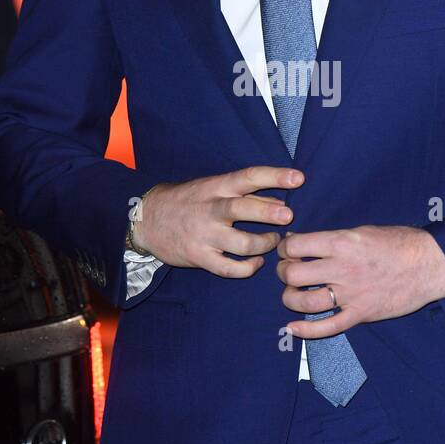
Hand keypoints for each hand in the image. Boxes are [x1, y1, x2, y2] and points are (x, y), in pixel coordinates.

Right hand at [132, 166, 302, 276]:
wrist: (146, 220)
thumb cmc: (188, 201)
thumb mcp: (212, 189)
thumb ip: (246, 196)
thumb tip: (281, 203)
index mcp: (215, 187)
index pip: (248, 177)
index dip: (274, 176)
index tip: (298, 177)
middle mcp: (210, 209)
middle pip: (241, 209)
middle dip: (267, 212)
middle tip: (288, 215)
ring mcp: (204, 235)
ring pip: (240, 243)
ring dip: (263, 244)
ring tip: (274, 241)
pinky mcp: (199, 257)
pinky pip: (228, 268)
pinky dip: (247, 268)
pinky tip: (256, 263)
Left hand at [275, 225, 444, 338]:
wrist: (430, 264)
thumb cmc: (399, 243)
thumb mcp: (362, 230)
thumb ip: (333, 239)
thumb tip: (303, 242)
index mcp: (341, 243)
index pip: (295, 247)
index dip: (285, 249)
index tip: (287, 251)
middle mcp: (342, 269)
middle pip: (293, 275)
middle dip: (284, 273)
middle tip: (288, 272)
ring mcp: (351, 294)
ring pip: (304, 302)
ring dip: (290, 299)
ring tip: (292, 294)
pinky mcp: (361, 314)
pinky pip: (327, 327)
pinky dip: (305, 331)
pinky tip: (293, 328)